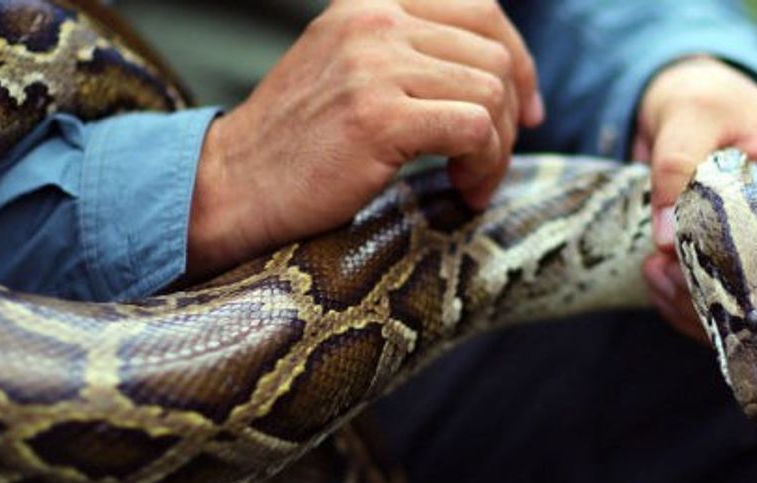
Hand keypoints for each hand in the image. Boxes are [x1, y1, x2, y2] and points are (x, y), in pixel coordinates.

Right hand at [187, 0, 543, 277]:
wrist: (231, 186)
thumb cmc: (294, 147)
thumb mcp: (346, 71)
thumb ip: (406, 56)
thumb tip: (495, 77)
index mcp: (370, 4)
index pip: (481, 10)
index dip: (519, 62)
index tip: (525, 113)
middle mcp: (375, 22)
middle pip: (494, 56)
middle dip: (509, 118)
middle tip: (489, 165)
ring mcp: (375, 66)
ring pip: (490, 93)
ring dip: (496, 149)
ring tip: (470, 183)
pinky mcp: (378, 116)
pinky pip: (474, 129)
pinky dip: (483, 166)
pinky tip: (463, 190)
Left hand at [632, 57, 756, 340]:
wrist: (675, 104)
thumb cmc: (702, 99)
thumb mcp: (689, 115)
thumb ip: (677, 165)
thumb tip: (667, 239)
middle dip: (748, 305)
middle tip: (686, 282)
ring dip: (705, 309)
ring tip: (659, 274)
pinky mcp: (735, 266)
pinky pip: (722, 308)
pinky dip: (685, 308)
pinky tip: (655, 279)